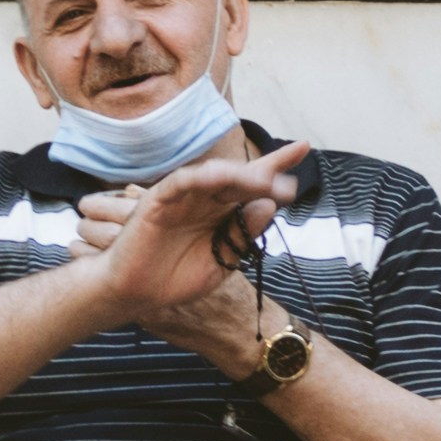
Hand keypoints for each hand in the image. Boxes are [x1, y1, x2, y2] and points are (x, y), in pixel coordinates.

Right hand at [86, 143, 305, 356]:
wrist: (136, 294)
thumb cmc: (175, 278)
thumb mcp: (221, 261)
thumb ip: (243, 236)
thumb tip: (269, 206)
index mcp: (222, 212)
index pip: (253, 184)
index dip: (276, 164)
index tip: (304, 147)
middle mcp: (205, 199)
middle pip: (239, 176)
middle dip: (266, 176)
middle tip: (288, 186)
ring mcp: (182, 197)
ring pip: (214, 175)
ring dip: (239, 176)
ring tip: (263, 184)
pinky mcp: (157, 200)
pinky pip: (181, 182)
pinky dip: (200, 177)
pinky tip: (219, 177)